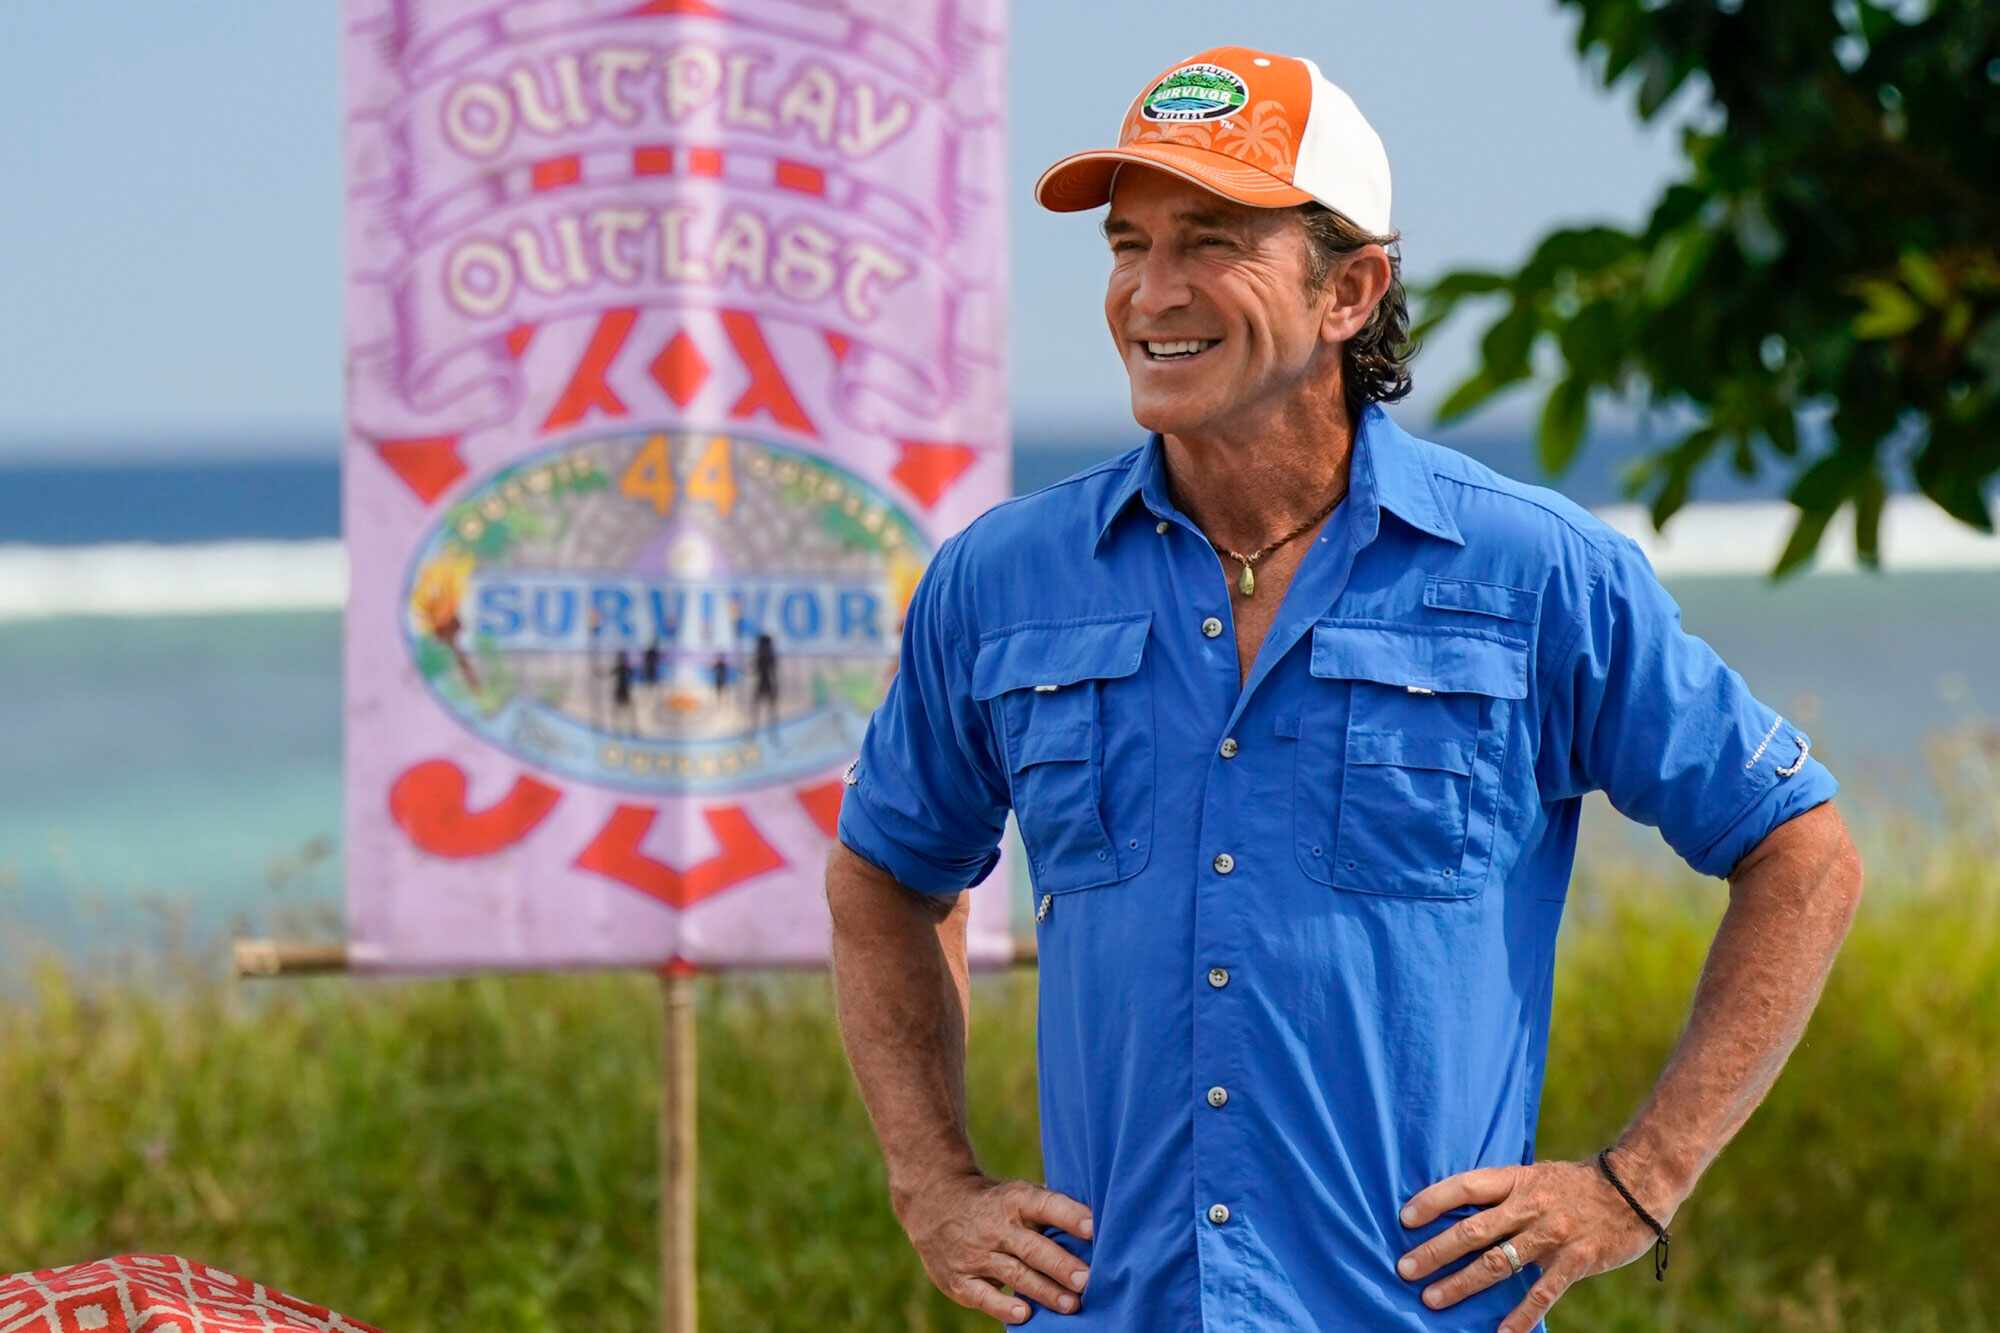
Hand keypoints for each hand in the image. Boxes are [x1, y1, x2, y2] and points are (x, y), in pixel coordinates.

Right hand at [898, 1172, 1093, 1323]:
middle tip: (1087, 1280)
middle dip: (1060, 1264)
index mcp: (1014, 1200)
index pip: (1045, 1205)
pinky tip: (1024, 1314)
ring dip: (1043, 1290)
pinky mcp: (959, 1279)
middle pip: (1032, 1247)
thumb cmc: (994, 1203)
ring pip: (1013, 1273)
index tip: (1094, 1227)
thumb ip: (1050, 1210)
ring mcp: (975, 1254)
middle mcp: (995, 1226)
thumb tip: (1097, 1224)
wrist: (934, 1202)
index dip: (1069, 1215)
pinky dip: (1002, 1306)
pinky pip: (983, 1295)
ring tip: (1071, 1304)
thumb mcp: (1017, 1194)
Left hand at [1396, 1159, 1667, 1331]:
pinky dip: (1521, 1315)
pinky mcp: (1576, 1260)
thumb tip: (1458, 1212)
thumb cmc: (1576, 1185)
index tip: (1404, 1219)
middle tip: (1405, 1269)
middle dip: (1436, 1251)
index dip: (1433, 1201)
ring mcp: (1552, 1234)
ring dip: (1463, 1283)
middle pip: (1473, 1230)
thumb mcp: (1535, 1177)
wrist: (1637, 1187)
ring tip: (1433, 1300)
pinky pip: (1543, 1292)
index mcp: (1516, 1180)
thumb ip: (1503, 1194)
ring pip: (1498, 1263)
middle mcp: (1529, 1206)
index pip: (1465, 1187)